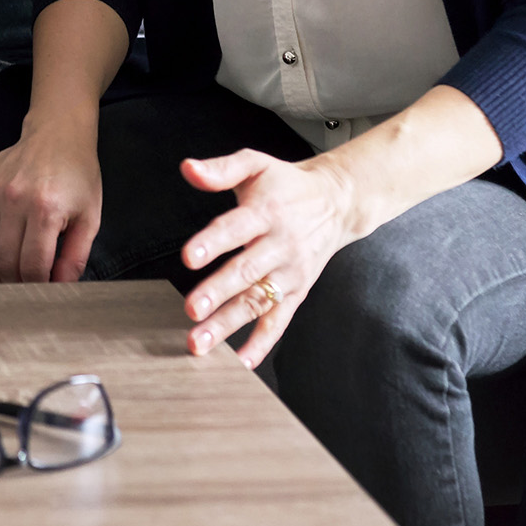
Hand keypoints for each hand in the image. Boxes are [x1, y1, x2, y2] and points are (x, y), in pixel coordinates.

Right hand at [0, 107, 101, 283]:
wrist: (56, 135)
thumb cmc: (77, 177)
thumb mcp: (89, 217)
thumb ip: (75, 256)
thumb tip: (60, 289)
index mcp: (46, 210)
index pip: (32, 267)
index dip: (36, 290)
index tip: (41, 299)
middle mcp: (14, 200)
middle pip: (5, 262)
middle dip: (13, 288)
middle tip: (21, 301)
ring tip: (1, 292)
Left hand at [176, 150, 362, 366]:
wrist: (337, 203)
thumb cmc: (286, 185)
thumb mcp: (256, 163)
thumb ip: (221, 168)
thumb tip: (188, 168)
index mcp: (266, 212)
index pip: (236, 228)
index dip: (212, 243)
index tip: (188, 257)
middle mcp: (280, 246)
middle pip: (246, 272)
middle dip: (218, 292)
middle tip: (191, 309)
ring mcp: (290, 274)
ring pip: (257, 302)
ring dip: (228, 325)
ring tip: (200, 343)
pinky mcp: (297, 293)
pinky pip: (279, 322)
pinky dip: (262, 344)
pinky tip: (240, 361)